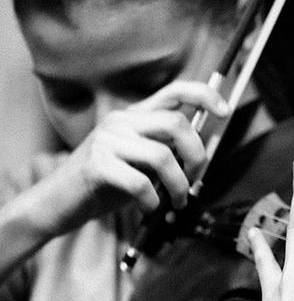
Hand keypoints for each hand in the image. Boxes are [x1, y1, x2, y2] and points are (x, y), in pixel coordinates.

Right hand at [40, 81, 227, 235]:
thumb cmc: (107, 184)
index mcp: (135, 116)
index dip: (203, 96)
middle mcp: (121, 121)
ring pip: (163, 157)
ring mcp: (107, 141)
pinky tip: (150, 208)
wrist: (60, 202)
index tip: (226, 110)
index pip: (174, 92)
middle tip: (194, 183)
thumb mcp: (142, 164)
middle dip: (196, 158)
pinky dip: (153, 202)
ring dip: (179, 187)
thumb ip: (168, 153)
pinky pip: (141, 183)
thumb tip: (202, 157)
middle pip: (176, 124)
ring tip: (176, 203)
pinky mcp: (97, 166)